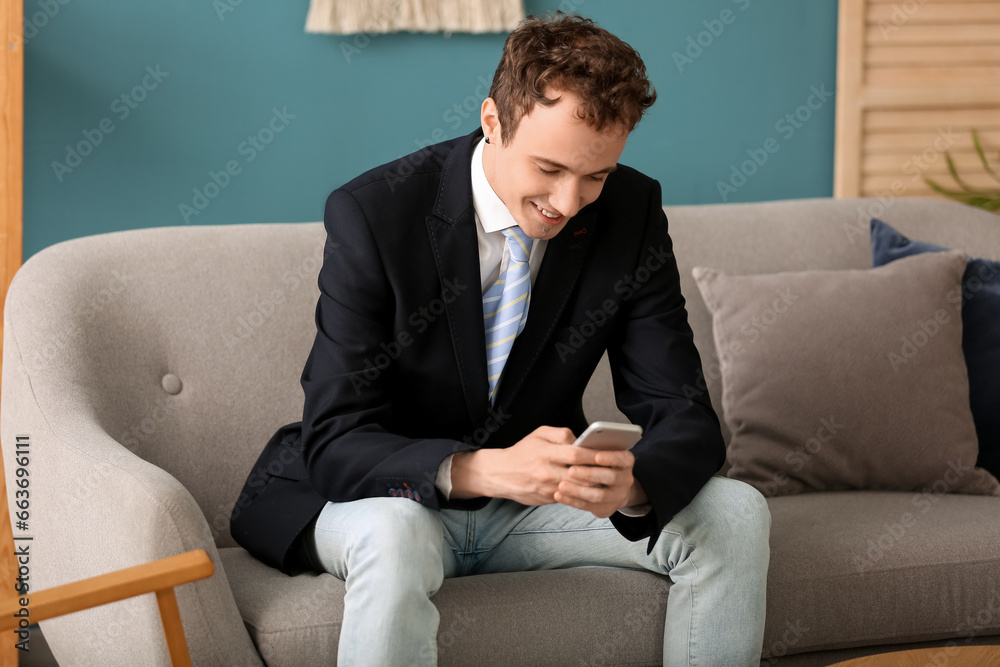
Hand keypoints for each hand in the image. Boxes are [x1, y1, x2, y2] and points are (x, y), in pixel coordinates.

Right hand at [451, 426, 602, 505]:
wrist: (501, 474)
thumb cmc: (522, 452)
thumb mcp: (538, 434)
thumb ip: (561, 434)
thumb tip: (581, 440)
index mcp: (546, 453)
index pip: (575, 454)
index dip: (592, 455)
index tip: (606, 454)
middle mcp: (547, 472)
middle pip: (580, 475)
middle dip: (597, 473)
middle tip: (612, 470)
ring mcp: (547, 488)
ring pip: (577, 489)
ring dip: (592, 486)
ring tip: (605, 480)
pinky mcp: (547, 499)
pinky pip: (569, 497)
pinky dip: (580, 493)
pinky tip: (590, 489)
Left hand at [555, 448, 636, 518]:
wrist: (612, 487)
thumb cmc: (600, 463)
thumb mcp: (601, 452)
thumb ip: (593, 448)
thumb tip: (577, 443)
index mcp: (626, 462)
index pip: (623, 459)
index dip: (610, 458)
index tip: (596, 456)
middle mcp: (625, 479)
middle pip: (610, 477)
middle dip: (589, 474)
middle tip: (571, 470)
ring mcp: (617, 496)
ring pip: (599, 495)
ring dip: (579, 490)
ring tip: (562, 485)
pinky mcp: (606, 508)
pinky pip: (588, 506)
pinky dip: (572, 500)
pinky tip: (559, 494)